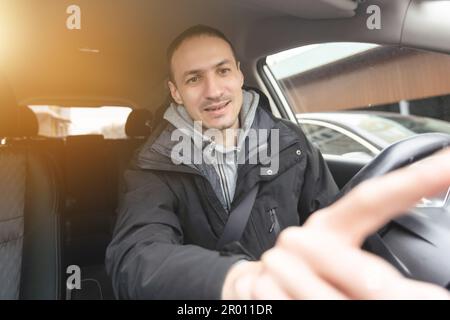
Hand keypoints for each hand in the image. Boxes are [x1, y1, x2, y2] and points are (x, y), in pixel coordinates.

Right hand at [222, 149, 449, 298]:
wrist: (251, 290)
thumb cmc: (309, 276)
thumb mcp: (348, 274)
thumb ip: (382, 280)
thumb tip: (430, 295)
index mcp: (331, 226)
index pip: (372, 200)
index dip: (411, 181)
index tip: (448, 162)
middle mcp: (304, 238)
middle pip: (360, 271)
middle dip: (383, 294)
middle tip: (427, 303)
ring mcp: (279, 262)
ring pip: (328, 299)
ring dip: (341, 308)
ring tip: (335, 303)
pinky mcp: (257, 286)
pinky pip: (294, 307)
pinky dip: (302, 311)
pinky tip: (296, 306)